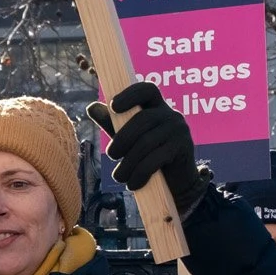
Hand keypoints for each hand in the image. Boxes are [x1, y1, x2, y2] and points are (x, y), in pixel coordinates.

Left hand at [86, 82, 205, 213]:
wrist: (177, 182)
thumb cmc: (149, 156)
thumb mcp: (129, 139)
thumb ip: (113, 123)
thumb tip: (91, 107)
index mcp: (156, 107)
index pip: (146, 89)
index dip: (130, 95)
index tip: (113, 106)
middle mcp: (170, 114)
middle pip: (142, 120)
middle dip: (121, 139)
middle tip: (111, 156)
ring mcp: (179, 130)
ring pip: (146, 143)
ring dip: (128, 164)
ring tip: (119, 177)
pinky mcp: (184, 148)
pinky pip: (155, 159)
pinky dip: (139, 174)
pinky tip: (132, 184)